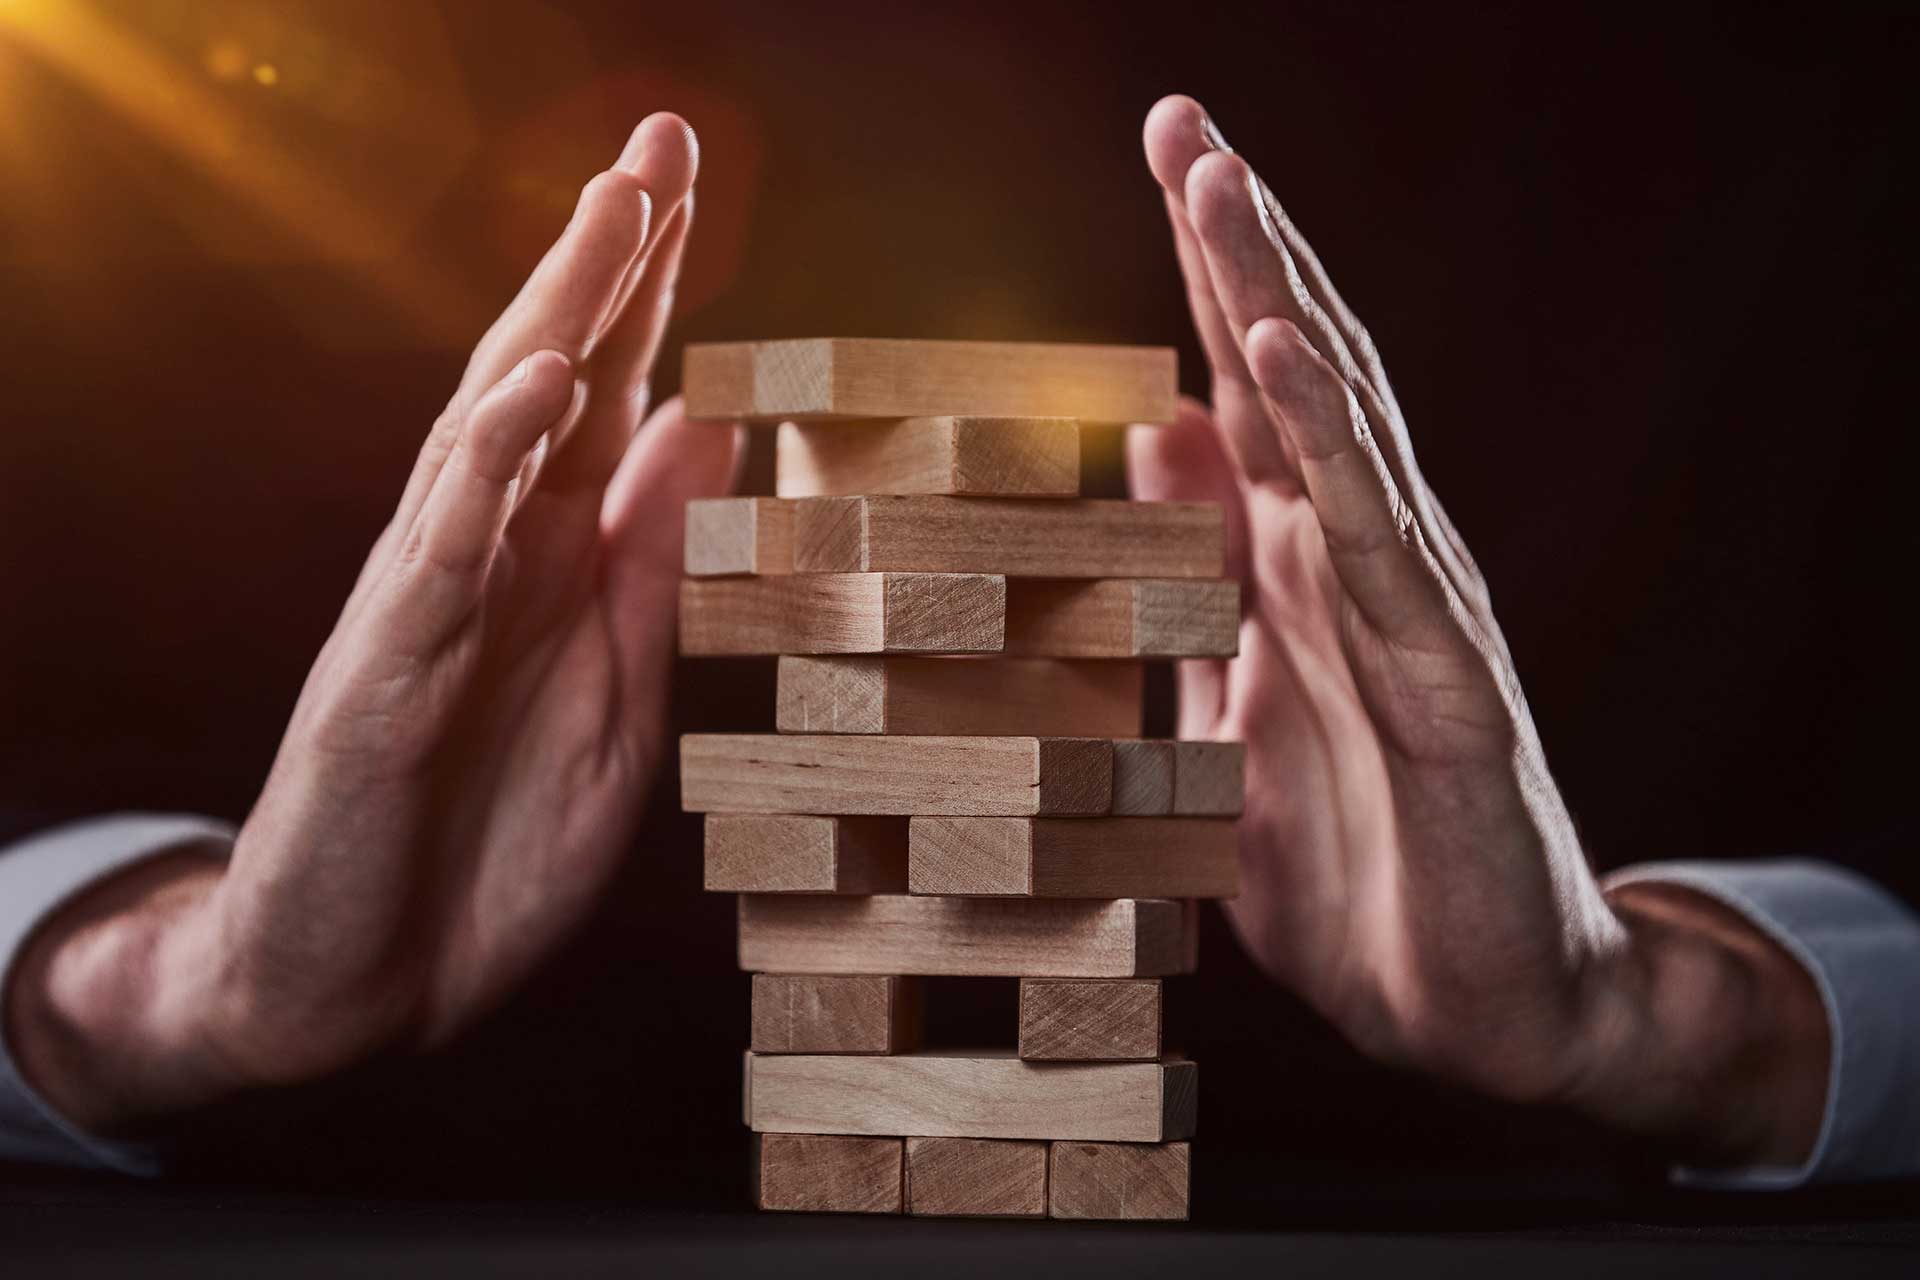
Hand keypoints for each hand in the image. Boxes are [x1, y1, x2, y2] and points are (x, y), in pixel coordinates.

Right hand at [7, 113, 740, 1132]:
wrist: (367, 981)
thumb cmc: (489, 838)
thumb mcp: (619, 693)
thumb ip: (654, 565)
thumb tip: (708, 428)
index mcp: (547, 559)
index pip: (606, 399)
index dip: (650, 292)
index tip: (690, 183)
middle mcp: (486, 555)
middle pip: (548, 379)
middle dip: (606, 261)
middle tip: (660, 145)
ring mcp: (429, 605)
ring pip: (489, 437)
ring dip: (556, 321)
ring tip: (615, 219)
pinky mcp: (384, 677)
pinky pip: (440, 554)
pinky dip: (487, 465)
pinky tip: (534, 387)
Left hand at [1129, 95, 1827, 1165]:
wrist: (1473, 1007)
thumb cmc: (1350, 870)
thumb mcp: (1228, 717)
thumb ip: (1191, 590)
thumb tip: (1152, 442)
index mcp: (1295, 573)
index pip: (1248, 396)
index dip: (1206, 280)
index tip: (1162, 162)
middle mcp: (1356, 565)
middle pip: (1296, 375)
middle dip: (1237, 243)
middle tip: (1179, 120)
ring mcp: (1409, 611)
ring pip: (1340, 427)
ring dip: (1276, 297)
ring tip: (1219, 183)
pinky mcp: (1448, 681)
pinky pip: (1378, 544)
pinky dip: (1330, 443)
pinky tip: (1283, 354)